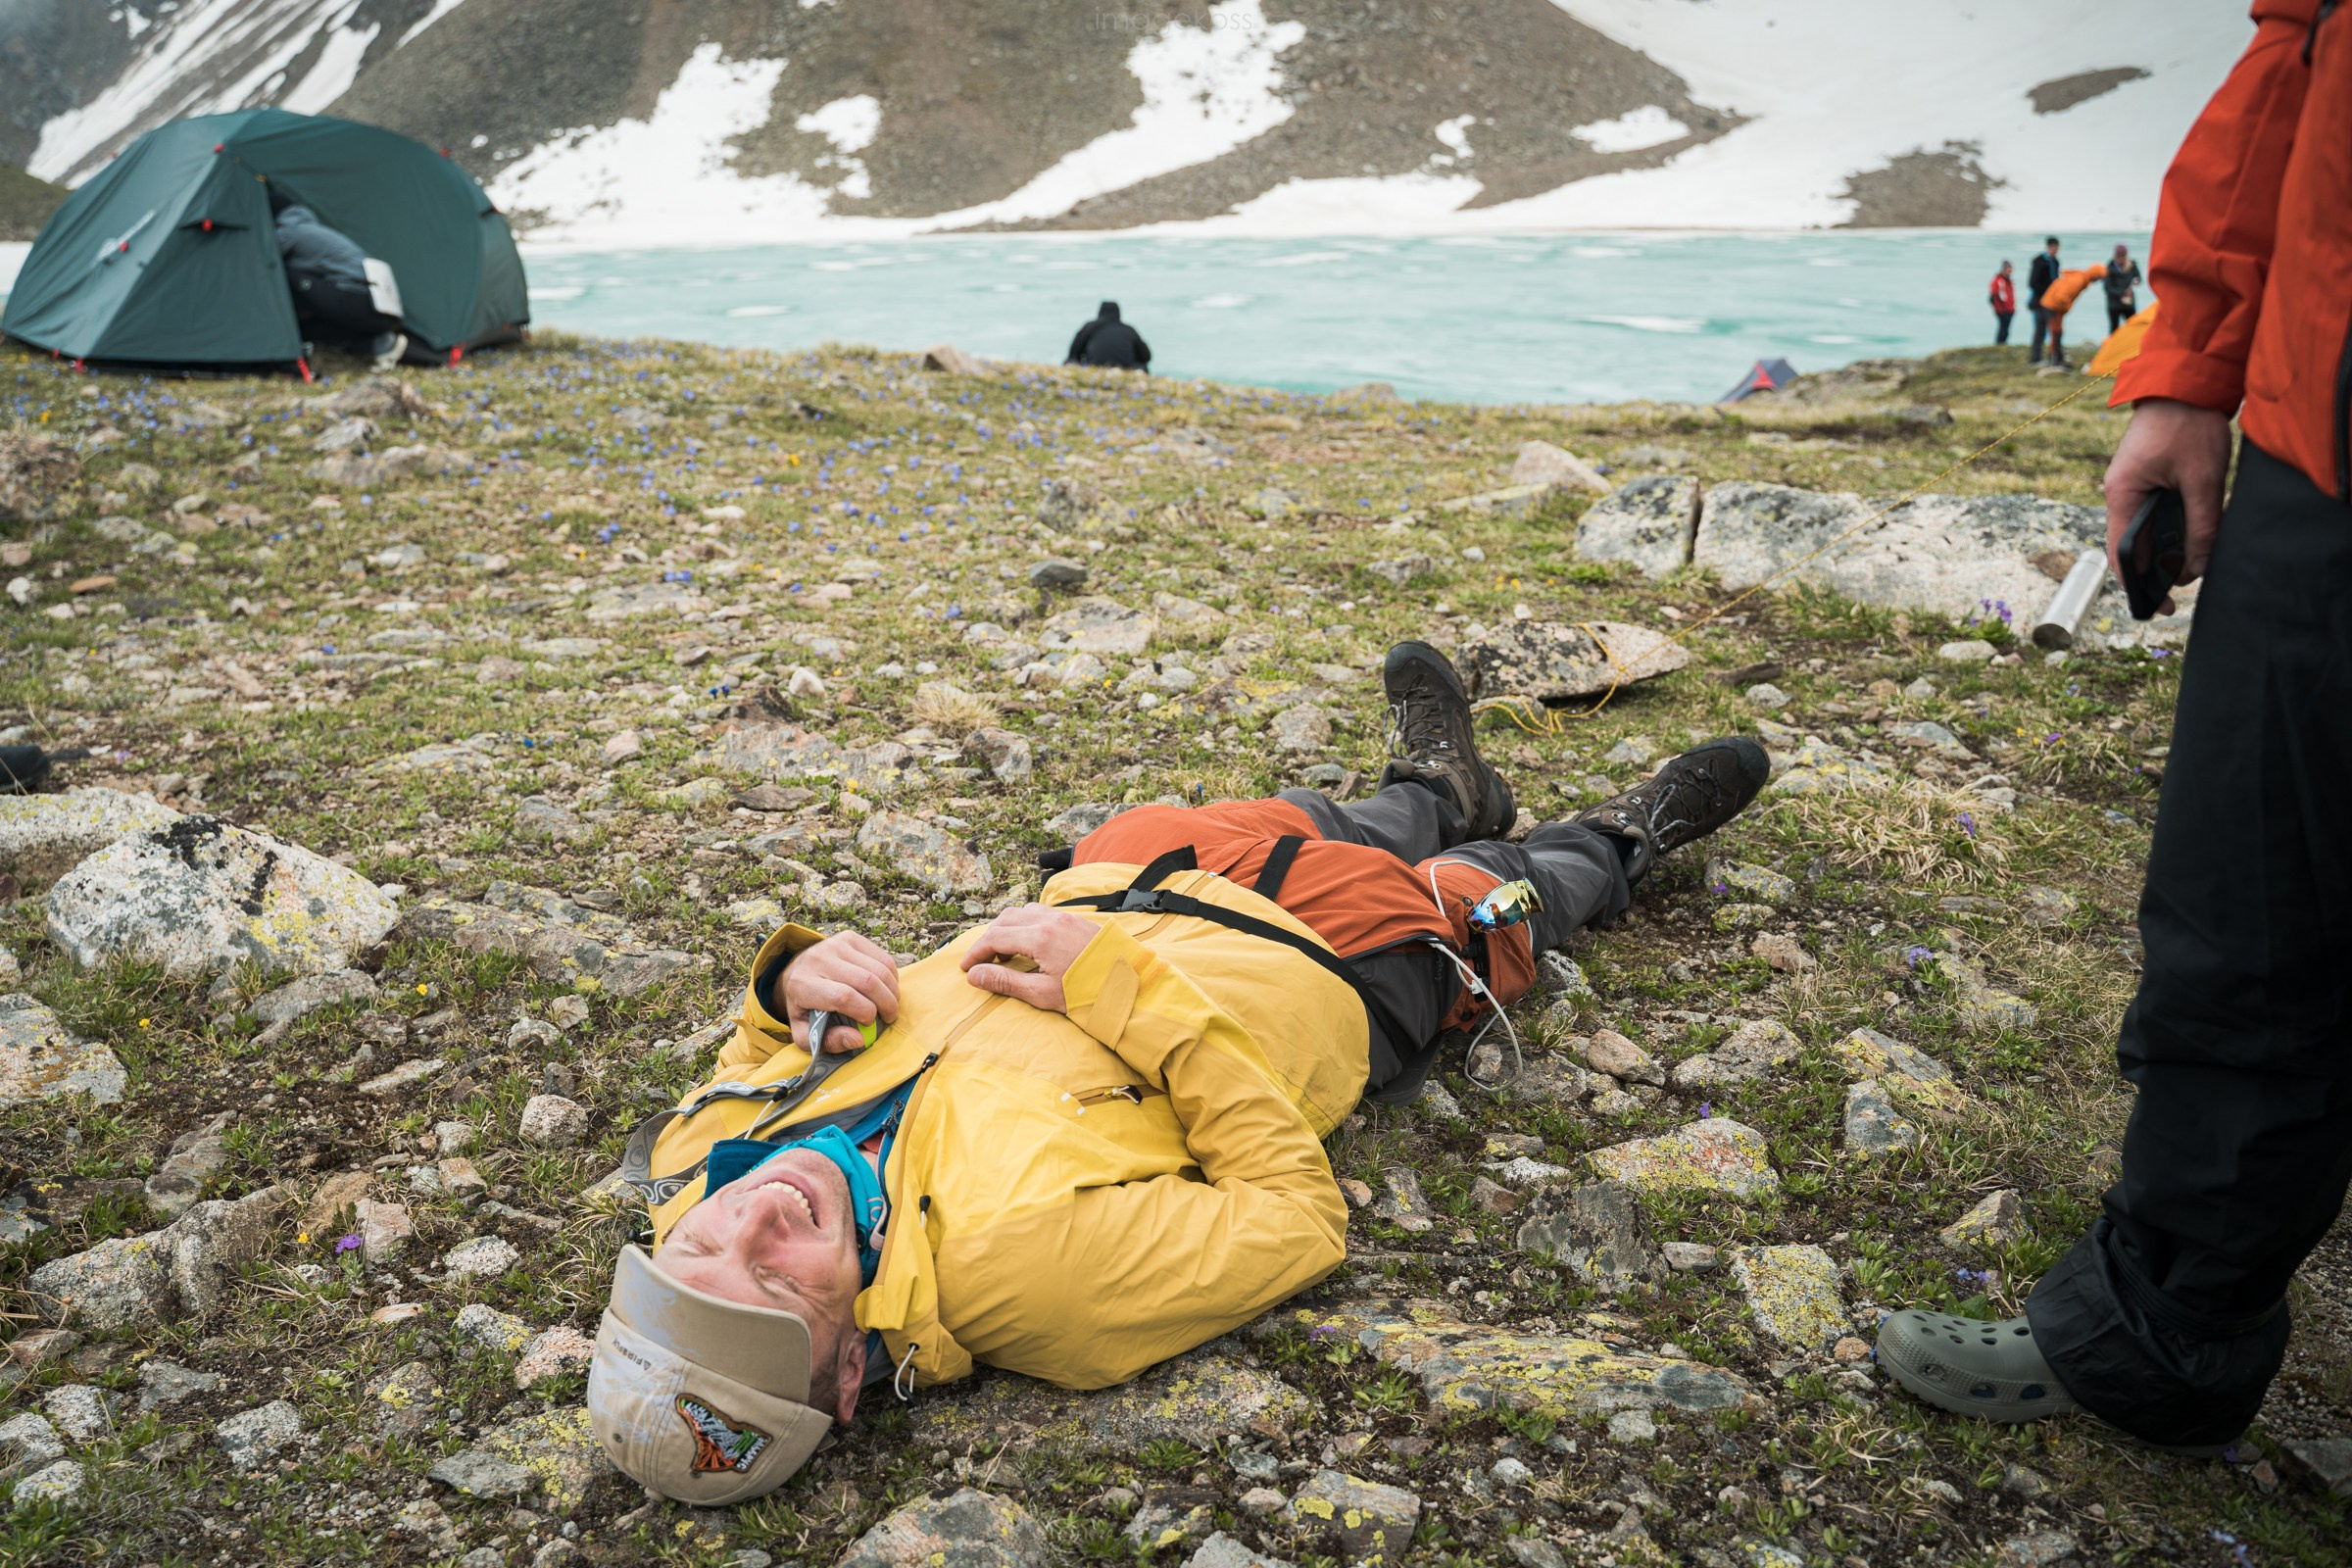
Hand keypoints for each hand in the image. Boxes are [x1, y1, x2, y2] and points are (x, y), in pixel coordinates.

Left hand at [779, 933, 899, 1052]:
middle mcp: (818, 959)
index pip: (843, 997)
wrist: (796, 973)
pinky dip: (892, 976)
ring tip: (890, 1005)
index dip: (864, 1012)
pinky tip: (886, 989)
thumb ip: (829, 1042)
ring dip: (892, 991)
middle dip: (886, 1004)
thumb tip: (858, 1039)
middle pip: (867, 981)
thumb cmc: (805, 1008)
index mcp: (802, 985)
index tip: (869, 1024)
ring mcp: (835, 945)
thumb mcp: (806, 1034)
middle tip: (889, 1017)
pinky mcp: (849, 938)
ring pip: (879, 969)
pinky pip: (882, 957)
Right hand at [960, 904, 1099, 1012]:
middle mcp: (1050, 920)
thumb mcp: (1042, 993)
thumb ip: (1005, 981)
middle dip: (989, 939)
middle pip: (1006, 919)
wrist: (1132, 985)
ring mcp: (1065, 917)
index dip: (976, 953)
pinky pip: (1042, 912)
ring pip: (1024, 912)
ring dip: (1008, 928)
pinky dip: (1026, 923)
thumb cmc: (1089, 994)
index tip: (967, 969)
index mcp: (1040, 937)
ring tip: (1006, 954)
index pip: (995, 938)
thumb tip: (974, 976)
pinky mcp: (1077, 920)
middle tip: (983, 963)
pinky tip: (1030, 944)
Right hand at [2103, 398, 2233, 612]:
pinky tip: (2193, 533)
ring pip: (2147, 530)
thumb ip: (2201, 525)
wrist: (2186, 382)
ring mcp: (2133, 485)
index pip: (2121, 554)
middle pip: (2135, 546)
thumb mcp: (2202, 479)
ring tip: (2196, 558)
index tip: (2160, 605)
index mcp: (2121, 495)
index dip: (2138, 584)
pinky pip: (2155, 513)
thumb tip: (2197, 567)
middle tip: (2188, 583)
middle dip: (2159, 568)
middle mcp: (2120, 494)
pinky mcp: (2148, 477)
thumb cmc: (2188, 425)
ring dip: (2169, 547)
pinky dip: (2172, 528)